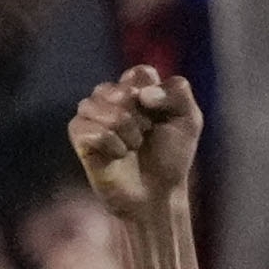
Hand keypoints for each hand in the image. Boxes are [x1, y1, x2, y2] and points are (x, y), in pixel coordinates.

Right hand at [69, 67, 203, 224]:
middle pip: (121, 90)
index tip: (160, 117)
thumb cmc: (171, 158)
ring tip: (133, 147)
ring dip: (127, 132)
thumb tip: (143, 94)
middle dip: (141, 118)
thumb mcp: (189, 121)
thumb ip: (178, 92)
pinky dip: (113, 146)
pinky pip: (93, 130)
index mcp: (136, 88)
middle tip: (146, 136)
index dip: (154, 96)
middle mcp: (111, 96)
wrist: (158, 194)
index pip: (141, 73)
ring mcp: (92, 113)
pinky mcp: (79, 135)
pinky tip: (118, 156)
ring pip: (101, 106)